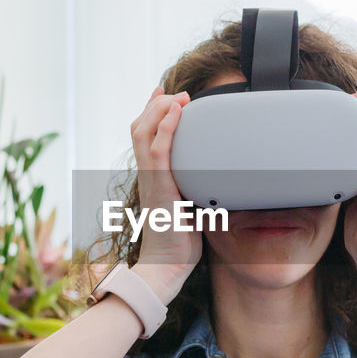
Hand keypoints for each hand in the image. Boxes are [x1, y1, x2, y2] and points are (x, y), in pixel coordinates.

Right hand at [129, 85, 199, 303]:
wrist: (168, 265)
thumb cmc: (180, 241)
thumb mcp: (190, 205)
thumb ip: (196, 187)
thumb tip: (217, 178)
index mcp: (153, 177)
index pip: (144, 137)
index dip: (152, 112)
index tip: (164, 94)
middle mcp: (147, 174)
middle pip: (139, 127)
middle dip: (156, 104)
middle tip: (174, 92)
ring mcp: (150, 179)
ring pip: (144, 132)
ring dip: (161, 109)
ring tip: (177, 97)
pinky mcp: (158, 187)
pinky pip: (158, 150)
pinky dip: (167, 127)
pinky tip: (178, 113)